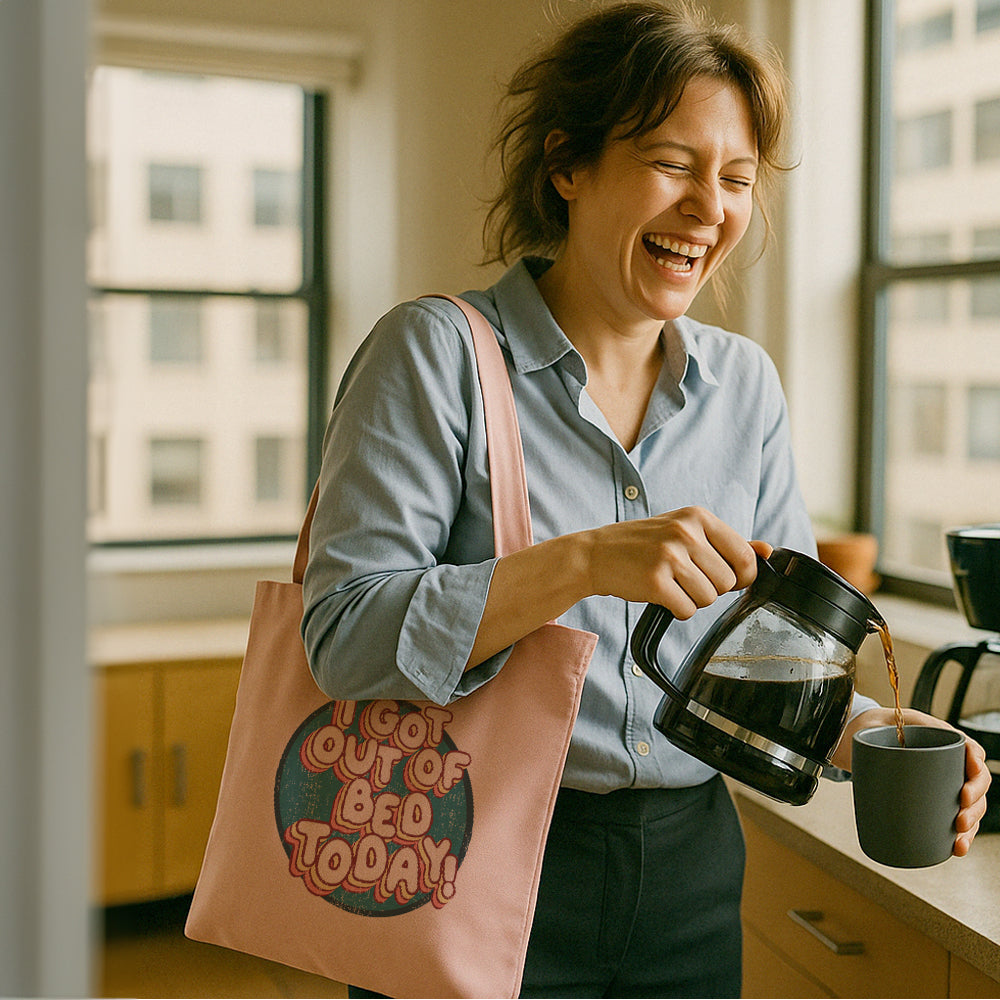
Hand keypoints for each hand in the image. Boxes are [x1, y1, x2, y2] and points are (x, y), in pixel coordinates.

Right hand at [585, 506, 769, 618]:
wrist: (596, 554)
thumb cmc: (644, 545)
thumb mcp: (686, 531)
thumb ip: (727, 542)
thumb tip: (767, 550)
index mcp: (697, 517)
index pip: (744, 556)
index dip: (740, 577)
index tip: (723, 577)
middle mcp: (685, 532)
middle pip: (727, 583)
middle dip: (710, 589)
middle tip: (684, 578)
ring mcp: (669, 556)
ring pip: (708, 599)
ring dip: (692, 600)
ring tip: (671, 584)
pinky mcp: (655, 581)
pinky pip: (687, 610)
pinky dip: (676, 609)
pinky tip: (660, 594)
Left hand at [833, 707, 990, 856]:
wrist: (867, 738)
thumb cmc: (879, 727)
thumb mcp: (885, 720)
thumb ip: (887, 725)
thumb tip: (879, 735)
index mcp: (944, 740)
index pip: (971, 750)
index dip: (976, 763)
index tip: (970, 773)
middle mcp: (950, 764)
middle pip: (976, 784)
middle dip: (974, 805)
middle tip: (959, 819)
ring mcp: (945, 784)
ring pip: (971, 806)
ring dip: (971, 826)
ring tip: (959, 840)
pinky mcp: (935, 801)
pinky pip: (954, 819)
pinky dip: (960, 835)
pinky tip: (957, 848)